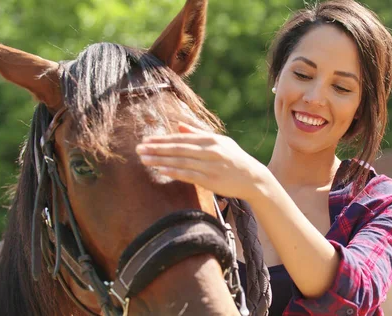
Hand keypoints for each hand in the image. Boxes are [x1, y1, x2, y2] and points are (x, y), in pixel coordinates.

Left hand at [135, 122, 269, 200]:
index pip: (181, 138)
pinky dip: (174, 172)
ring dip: (160, 160)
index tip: (146, 140)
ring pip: (181, 162)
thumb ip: (198, 133)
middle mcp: (210, 151)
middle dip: (157, 148)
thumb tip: (179, 125)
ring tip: (144, 160)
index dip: (162, 139)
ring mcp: (210, 166)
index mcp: (211, 140)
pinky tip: (161, 170)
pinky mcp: (211, 181)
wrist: (253, 178)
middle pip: (178, 149)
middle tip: (139, 149)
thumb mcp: (220, 141)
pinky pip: (189, 175)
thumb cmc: (235, 159)